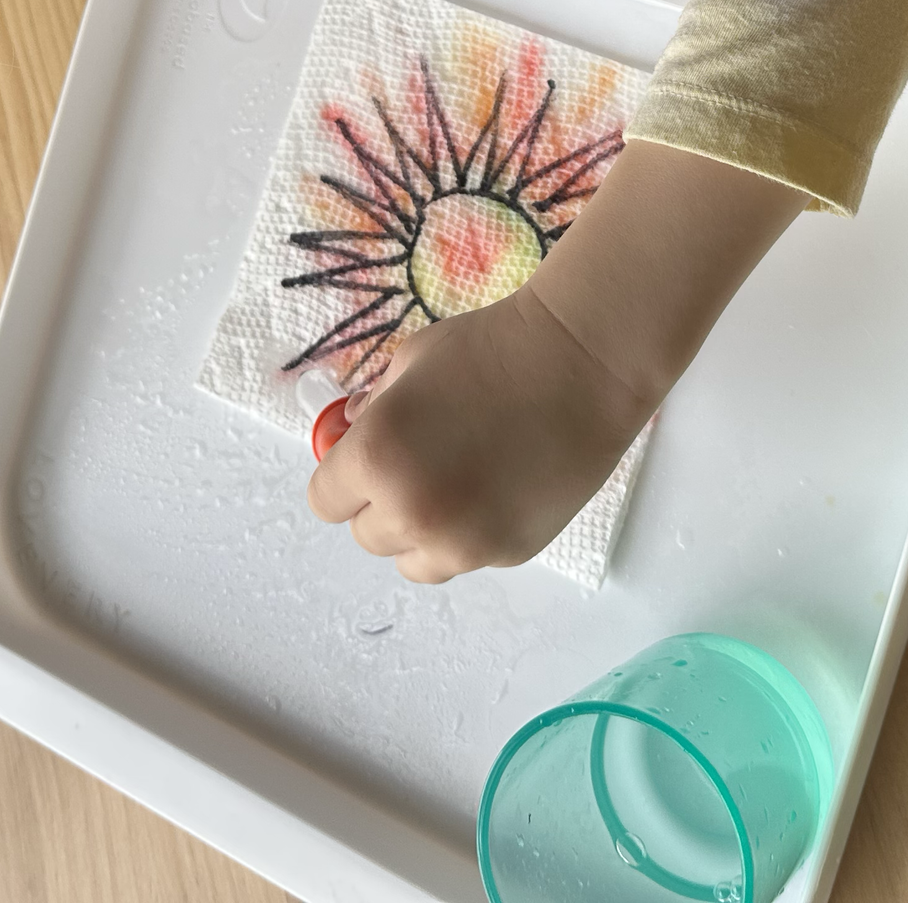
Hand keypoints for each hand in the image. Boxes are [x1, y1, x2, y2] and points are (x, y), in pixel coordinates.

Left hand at [306, 140, 807, 582]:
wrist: (581, 363)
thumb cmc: (488, 347)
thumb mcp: (407, 363)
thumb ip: (372, 412)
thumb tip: (351, 441)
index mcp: (374, 458)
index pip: (326, 500)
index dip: (345, 476)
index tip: (370, 457)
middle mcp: (410, 511)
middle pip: (367, 535)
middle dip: (384, 501)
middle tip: (422, 461)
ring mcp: (462, 542)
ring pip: (413, 560)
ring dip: (422, 530)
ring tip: (458, 482)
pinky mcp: (509, 553)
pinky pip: (466, 557)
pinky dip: (471, 532)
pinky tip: (500, 486)